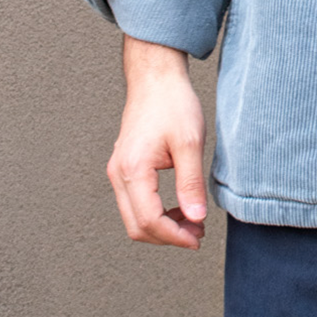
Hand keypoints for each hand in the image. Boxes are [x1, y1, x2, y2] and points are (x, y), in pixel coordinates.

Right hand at [106, 36, 207, 248]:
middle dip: (168, 237)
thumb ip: (191, 183)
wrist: (155, 77)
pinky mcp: (124, 168)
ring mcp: (118, 171)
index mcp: (132, 169)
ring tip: (192, 221)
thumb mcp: (190, 143)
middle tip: (198, 233)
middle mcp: (118, 174)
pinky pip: (134, 203)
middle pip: (137, 227)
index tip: (198, 238)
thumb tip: (196, 218)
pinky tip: (179, 207)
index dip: (175, 236)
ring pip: (134, 218)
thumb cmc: (172, 103)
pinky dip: (155, 214)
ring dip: (162, 227)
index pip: (149, 221)